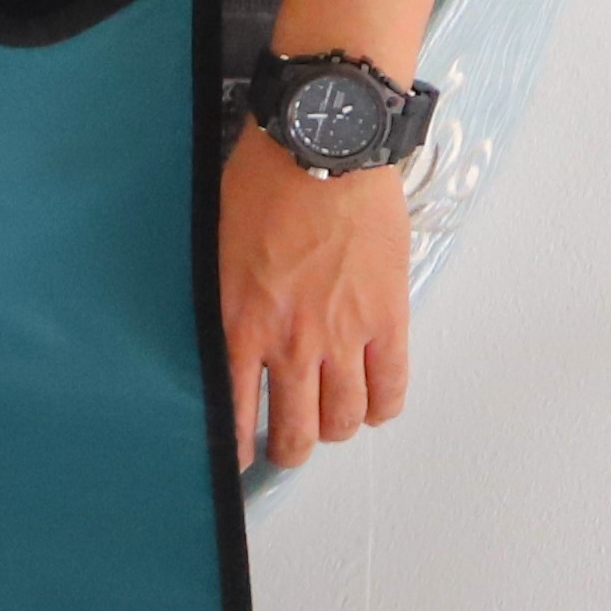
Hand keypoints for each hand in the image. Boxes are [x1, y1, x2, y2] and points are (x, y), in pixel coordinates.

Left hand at [220, 123, 413, 469]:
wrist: (324, 151)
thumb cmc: (264, 183)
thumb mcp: (219, 247)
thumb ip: (226, 299)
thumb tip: (229, 332)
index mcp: (239, 322)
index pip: (233, 409)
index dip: (237, 446)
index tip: (236, 459)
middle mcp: (291, 341)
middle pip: (295, 429)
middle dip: (289, 449)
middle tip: (287, 448)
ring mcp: (343, 335)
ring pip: (345, 418)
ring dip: (336, 430)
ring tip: (329, 425)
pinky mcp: (388, 320)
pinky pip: (391, 388)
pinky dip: (383, 408)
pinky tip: (373, 407)